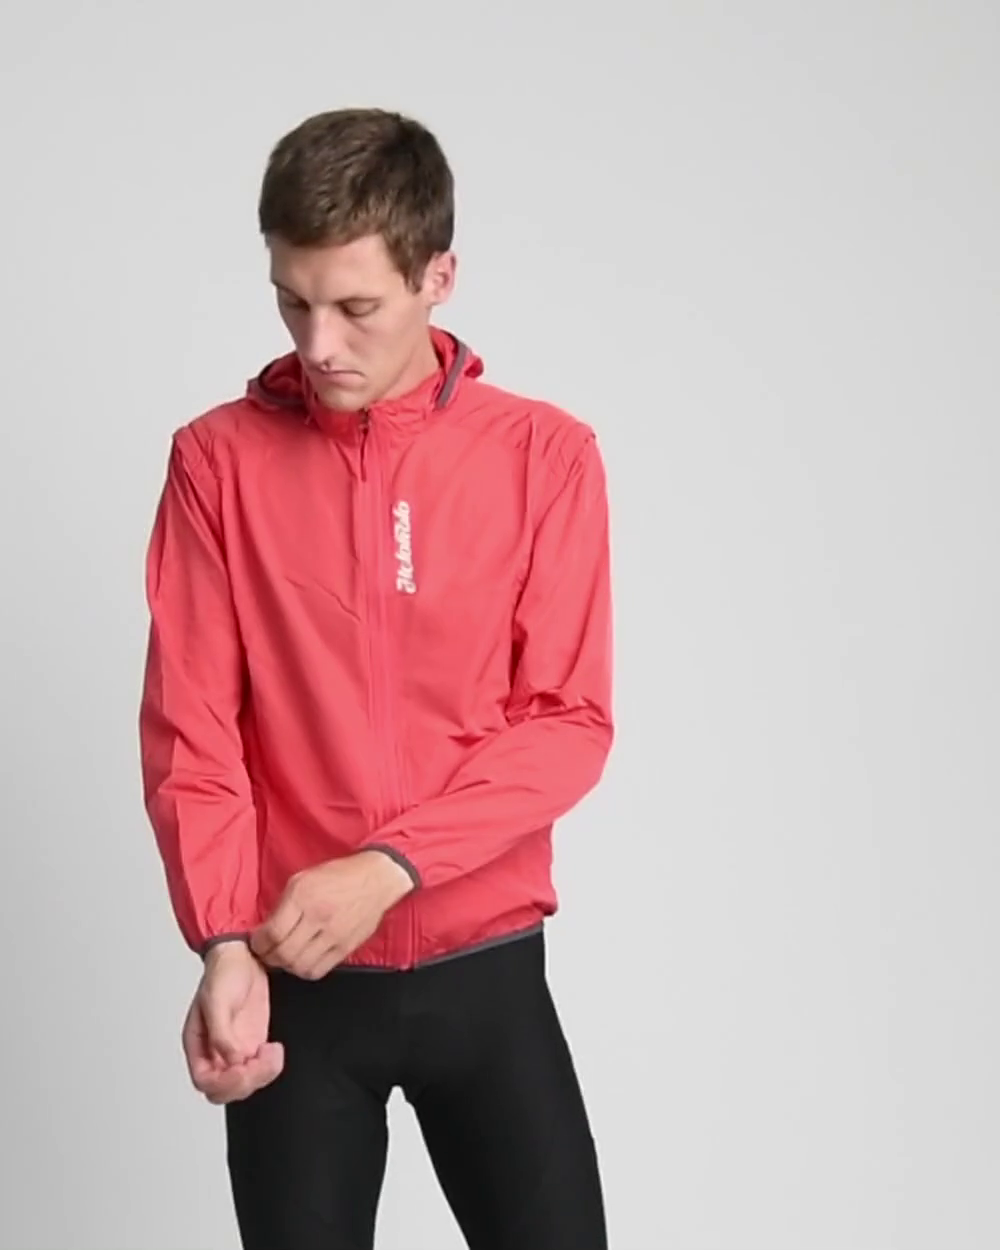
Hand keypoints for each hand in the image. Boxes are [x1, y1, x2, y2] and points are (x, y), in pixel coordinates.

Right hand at [181, 941, 284, 1104]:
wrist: (245, 956)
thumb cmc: (223, 973)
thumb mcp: (216, 1000)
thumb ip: (221, 1034)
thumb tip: (232, 1059)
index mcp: (198, 1044)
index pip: (205, 1081)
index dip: (224, 1082)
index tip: (242, 1068)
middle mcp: (215, 1051)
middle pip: (225, 1089)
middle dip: (246, 1081)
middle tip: (262, 1060)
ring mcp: (236, 1049)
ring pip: (245, 1082)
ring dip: (262, 1074)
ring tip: (272, 1052)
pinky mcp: (254, 1044)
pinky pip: (260, 1069)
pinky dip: (270, 1066)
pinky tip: (275, 1050)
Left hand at [250, 850, 413, 978]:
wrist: (375, 879)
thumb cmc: (338, 876)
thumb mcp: (303, 879)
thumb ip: (284, 904)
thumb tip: (266, 929)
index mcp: (304, 896)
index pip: (273, 932)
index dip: (259, 943)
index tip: (257, 943)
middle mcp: (318, 917)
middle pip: (284, 953)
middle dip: (270, 957)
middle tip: (267, 953)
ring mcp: (334, 935)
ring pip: (300, 967)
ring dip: (287, 967)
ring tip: (285, 958)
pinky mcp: (345, 948)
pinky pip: (319, 971)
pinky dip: (305, 970)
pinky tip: (303, 961)